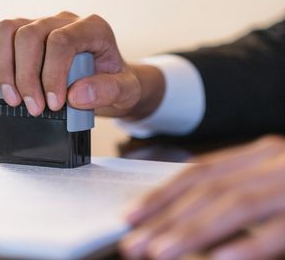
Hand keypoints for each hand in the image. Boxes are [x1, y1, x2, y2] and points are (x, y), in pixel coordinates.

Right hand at [0, 11, 164, 118]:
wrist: (106, 80)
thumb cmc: (114, 82)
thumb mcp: (126, 91)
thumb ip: (109, 90)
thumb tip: (76, 94)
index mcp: (92, 28)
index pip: (61, 40)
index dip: (52, 73)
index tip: (53, 104)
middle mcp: (63, 21)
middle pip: (30, 34)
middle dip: (25, 75)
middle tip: (32, 109)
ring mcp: (39, 25)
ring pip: (7, 29)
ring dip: (3, 67)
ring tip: (11, 98)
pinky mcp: (20, 37)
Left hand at [120, 135, 284, 259]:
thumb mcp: (268, 177)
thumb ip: (235, 188)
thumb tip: (186, 214)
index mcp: (256, 153)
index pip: (197, 172)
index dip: (162, 194)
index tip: (132, 215)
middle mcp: (271, 160)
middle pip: (208, 190)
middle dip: (167, 218)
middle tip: (133, 242)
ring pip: (235, 206)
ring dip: (193, 232)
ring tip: (160, 253)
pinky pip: (280, 230)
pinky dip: (249, 248)